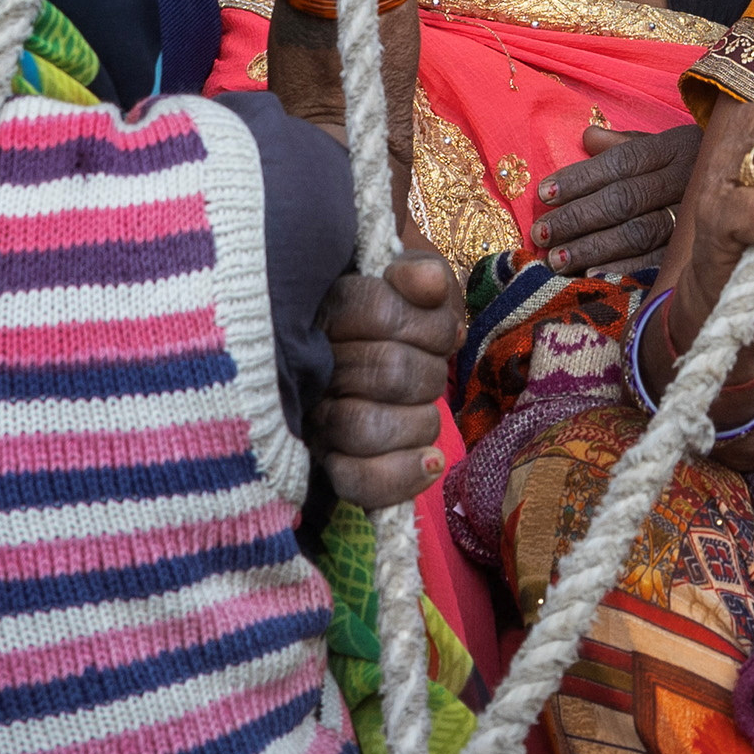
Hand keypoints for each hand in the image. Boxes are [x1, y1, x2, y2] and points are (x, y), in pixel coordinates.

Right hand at [315, 248, 462, 509]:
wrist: (372, 354)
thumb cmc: (401, 312)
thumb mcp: (415, 278)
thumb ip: (422, 272)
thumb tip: (425, 284)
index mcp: (328, 308)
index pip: (379, 311)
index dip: (429, 325)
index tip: (441, 331)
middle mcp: (313, 364)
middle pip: (388, 370)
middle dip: (430, 372)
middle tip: (429, 367)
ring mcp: (315, 417)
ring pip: (367, 427)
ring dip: (420, 420)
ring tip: (426, 409)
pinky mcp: (329, 463)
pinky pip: (357, 481)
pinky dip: (401, 475)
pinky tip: (431, 461)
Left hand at [535, 117, 695, 278]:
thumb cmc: (693, 162)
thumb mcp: (664, 144)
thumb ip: (624, 144)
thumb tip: (586, 137)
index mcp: (673, 148)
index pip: (619, 163)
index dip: (580, 179)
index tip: (544, 194)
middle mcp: (685, 180)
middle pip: (624, 199)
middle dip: (578, 218)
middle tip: (542, 232)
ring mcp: (693, 217)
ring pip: (638, 232)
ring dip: (594, 247)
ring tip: (557, 259)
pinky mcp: (698, 249)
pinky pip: (658, 260)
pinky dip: (626, 269)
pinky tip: (595, 276)